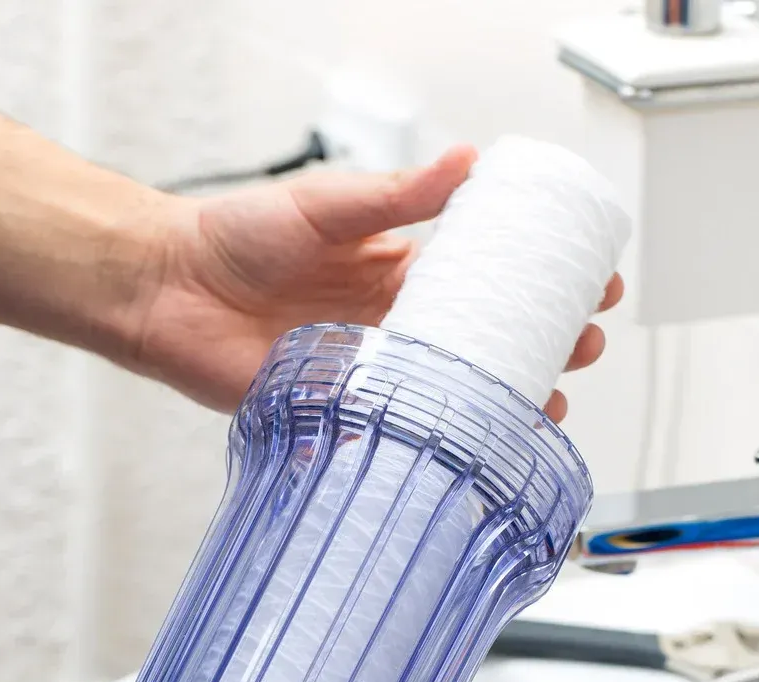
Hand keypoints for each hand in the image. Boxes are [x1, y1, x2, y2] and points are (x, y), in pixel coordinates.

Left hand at [131, 146, 624, 420]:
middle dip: (546, 345)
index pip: (489, 280)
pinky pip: (405, 427)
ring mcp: (377, 369)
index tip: (590, 284)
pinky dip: (445, 436)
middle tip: (585, 342)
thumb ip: (396, 194)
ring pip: (458, 390)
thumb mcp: (328, 205)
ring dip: (509, 397)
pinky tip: (481, 441)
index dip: (541, 285)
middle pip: (488, 342)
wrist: (167, 289)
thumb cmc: (234, 238)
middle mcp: (397, 323)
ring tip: (550, 398)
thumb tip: (466, 162)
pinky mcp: (345, 408)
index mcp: (400, 270)